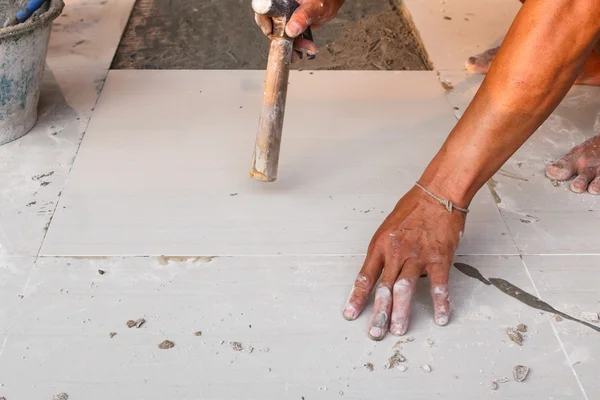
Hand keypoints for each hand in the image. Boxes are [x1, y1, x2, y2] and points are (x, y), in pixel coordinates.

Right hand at [254, 0, 344, 59]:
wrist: (332, 4)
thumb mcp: (315, 6)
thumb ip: (303, 16)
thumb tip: (291, 30)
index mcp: (281, 0)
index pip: (264, 10)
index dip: (264, 22)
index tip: (272, 34)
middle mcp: (280, 7)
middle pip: (272, 26)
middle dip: (283, 41)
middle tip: (293, 49)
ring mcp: (285, 18)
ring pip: (281, 36)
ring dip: (293, 46)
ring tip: (306, 48)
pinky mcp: (291, 26)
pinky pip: (290, 39)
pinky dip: (297, 46)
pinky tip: (306, 48)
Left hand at [342, 185, 466, 339]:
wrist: (437, 194)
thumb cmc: (413, 208)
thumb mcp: (388, 227)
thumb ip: (385, 251)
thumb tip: (383, 272)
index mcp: (380, 246)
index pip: (365, 277)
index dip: (357, 298)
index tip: (351, 314)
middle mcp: (396, 253)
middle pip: (384, 289)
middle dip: (379, 314)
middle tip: (375, 332)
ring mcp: (417, 256)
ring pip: (405, 289)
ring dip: (401, 312)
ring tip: (399, 329)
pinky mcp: (438, 257)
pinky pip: (439, 285)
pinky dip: (440, 303)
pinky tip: (441, 316)